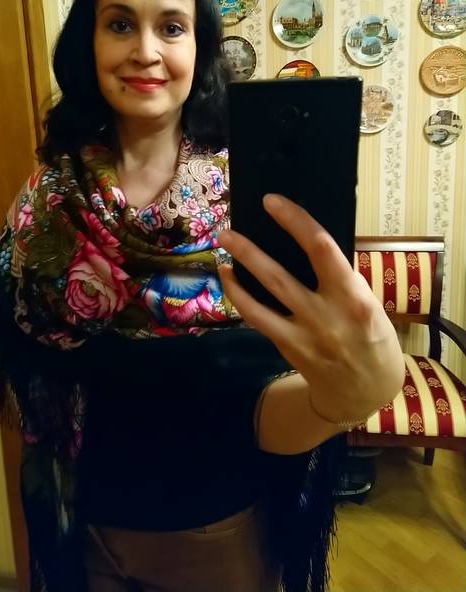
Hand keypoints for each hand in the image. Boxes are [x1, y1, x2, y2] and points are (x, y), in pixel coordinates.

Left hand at [218, 194, 404, 422]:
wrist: (365, 393)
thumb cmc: (373, 338)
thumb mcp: (369, 304)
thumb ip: (340, 280)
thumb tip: (305, 241)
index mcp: (355, 297)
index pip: (322, 249)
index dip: (295, 222)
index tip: (273, 202)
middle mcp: (327, 316)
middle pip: (280, 276)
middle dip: (250, 250)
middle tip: (229, 225)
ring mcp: (304, 335)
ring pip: (262, 299)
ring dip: (238, 269)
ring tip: (224, 243)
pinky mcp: (288, 348)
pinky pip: (258, 318)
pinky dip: (240, 296)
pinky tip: (229, 277)